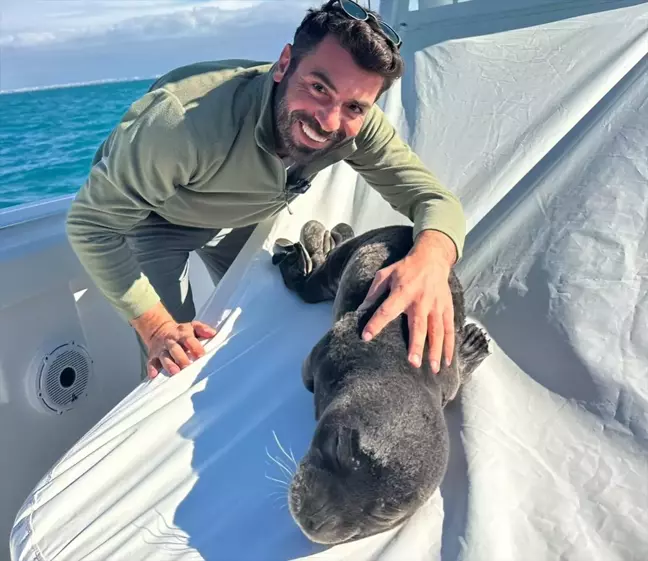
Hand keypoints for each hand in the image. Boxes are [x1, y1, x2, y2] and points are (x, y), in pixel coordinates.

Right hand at [144, 319, 216, 378]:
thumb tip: (213, 333)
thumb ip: (203, 329)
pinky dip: (152, 369)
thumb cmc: (182, 332)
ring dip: (169, 364)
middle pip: (175, 349)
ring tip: (175, 372)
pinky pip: (151, 362)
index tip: (201, 355)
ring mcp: (161, 349)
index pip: (189, 340)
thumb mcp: (192, 326)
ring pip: (164, 356)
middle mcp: (171, 341)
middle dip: (181, 357)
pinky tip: (154, 375)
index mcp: (182, 334)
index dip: (195, 347)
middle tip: (187, 366)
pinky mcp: (153, 356)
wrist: (159, 329)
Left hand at [358, 231, 456, 372]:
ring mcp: (436, 305)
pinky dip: (449, 345)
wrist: (432, 258)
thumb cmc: (405, 268)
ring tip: (434, 368)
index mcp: (402, 291)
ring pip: (437, 330)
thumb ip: (373, 293)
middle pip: (418, 325)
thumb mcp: (385, 274)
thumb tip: (359, 310)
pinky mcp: (447, 308)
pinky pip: (449, 329)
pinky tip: (447, 360)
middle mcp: (421, 300)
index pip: (386, 309)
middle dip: (417, 345)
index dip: (376, 323)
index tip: (366, 336)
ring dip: (436, 350)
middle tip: (414, 363)